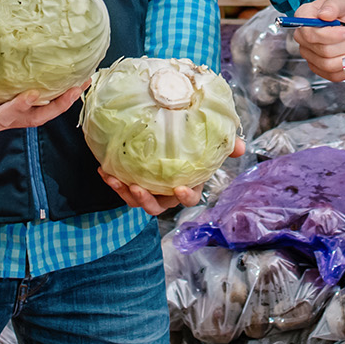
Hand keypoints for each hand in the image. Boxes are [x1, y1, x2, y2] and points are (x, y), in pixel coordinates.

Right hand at [0, 58, 85, 131]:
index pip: (1, 117)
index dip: (17, 108)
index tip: (34, 93)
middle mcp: (1, 118)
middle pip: (32, 118)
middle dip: (54, 107)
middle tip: (74, 89)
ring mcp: (12, 113)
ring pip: (42, 112)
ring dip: (63, 100)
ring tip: (83, 82)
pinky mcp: (20, 105)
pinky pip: (42, 102)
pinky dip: (59, 92)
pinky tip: (74, 76)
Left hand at [98, 136, 248, 215]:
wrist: (164, 137)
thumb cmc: (190, 144)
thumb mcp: (208, 143)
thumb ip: (225, 145)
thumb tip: (241, 146)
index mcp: (187, 186)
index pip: (190, 199)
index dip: (185, 197)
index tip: (179, 188)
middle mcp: (167, 194)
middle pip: (158, 206)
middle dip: (147, 201)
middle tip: (138, 188)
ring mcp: (149, 191)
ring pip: (137, 201)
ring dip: (124, 193)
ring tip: (115, 179)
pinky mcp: (132, 185)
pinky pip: (121, 188)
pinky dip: (112, 181)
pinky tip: (103, 169)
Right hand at [290, 0, 344, 80]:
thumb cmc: (343, 8)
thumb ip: (334, 4)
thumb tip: (325, 14)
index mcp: (304, 17)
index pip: (311, 34)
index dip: (332, 36)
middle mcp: (303, 37)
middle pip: (323, 52)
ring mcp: (309, 53)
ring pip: (329, 66)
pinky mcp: (318, 66)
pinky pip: (332, 76)